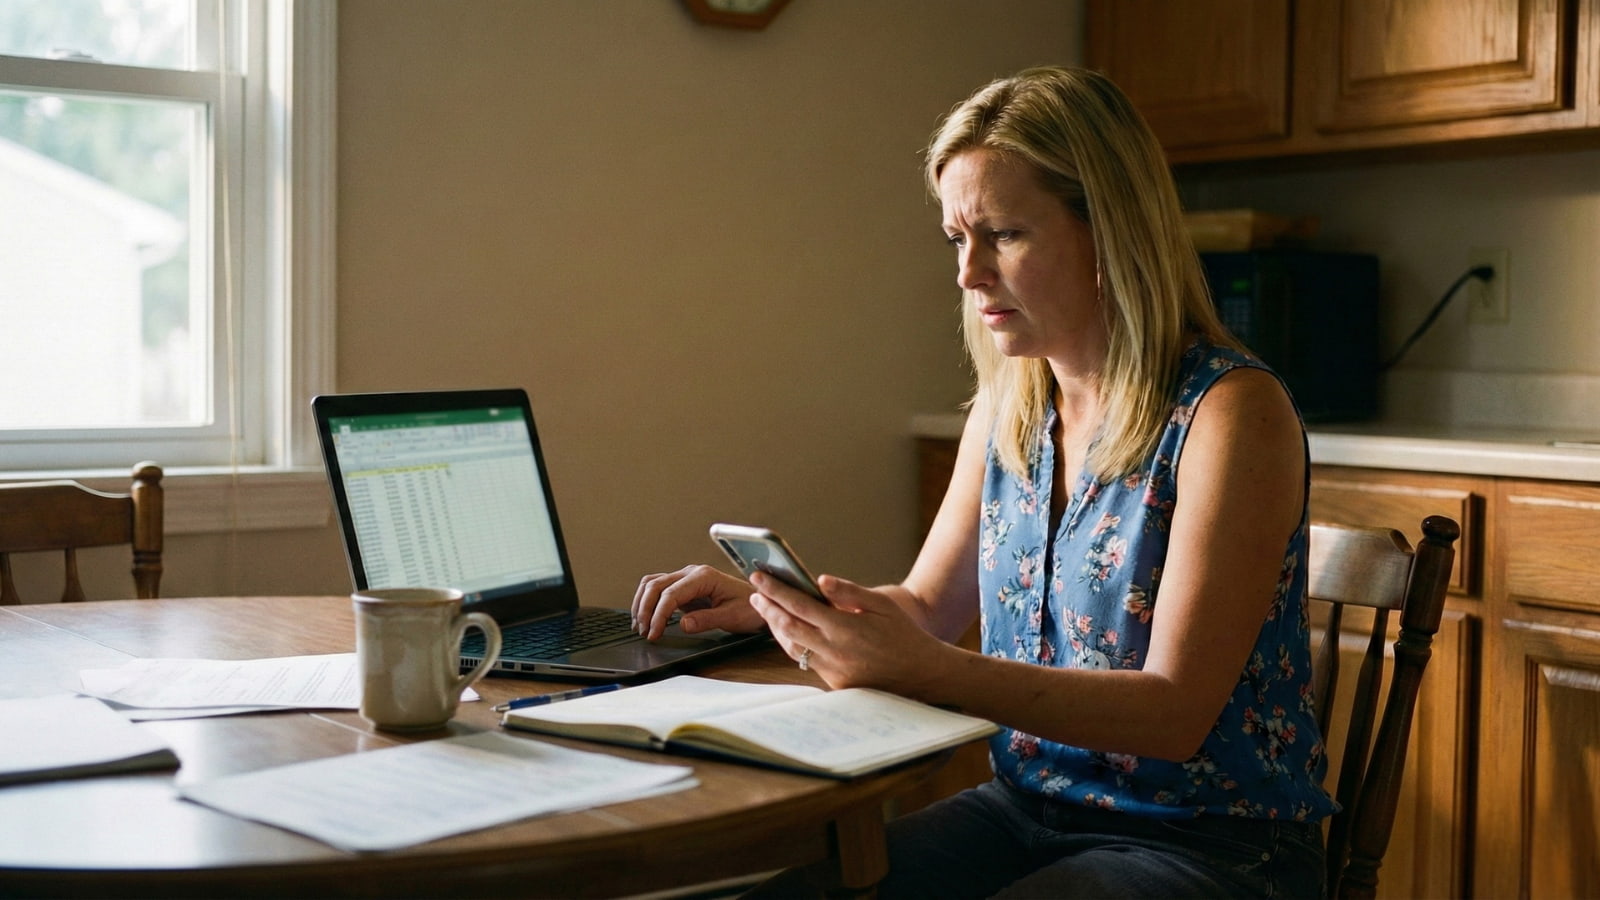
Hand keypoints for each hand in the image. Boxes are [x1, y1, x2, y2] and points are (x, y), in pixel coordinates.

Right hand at [632, 564, 765, 639]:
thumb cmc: (749, 608)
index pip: (671, 594)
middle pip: (656, 585)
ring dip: (643, 603)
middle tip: (644, 632)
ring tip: (640, 626)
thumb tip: (683, 624)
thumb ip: (707, 620)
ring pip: (653, 584)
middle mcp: (692, 573)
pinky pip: (659, 590)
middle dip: (646, 609)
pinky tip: (647, 617)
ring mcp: (686, 579)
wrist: (760, 603)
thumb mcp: (731, 617)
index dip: (659, 614)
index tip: (654, 633)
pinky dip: (648, 601)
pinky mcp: (684, 588)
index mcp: (703, 577)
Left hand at [750, 571, 953, 696]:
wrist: (922, 674)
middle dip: (767, 608)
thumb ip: (849, 592)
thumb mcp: (882, 605)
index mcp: (844, 627)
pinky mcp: (834, 684)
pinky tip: (791, 633)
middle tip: (756, 593)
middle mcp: (833, 651)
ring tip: (768, 611)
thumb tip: (819, 579)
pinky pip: (806, 662)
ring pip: (792, 648)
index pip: (799, 604)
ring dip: (776, 628)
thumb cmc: (904, 634)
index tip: (759, 577)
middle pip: (787, 627)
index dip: (775, 590)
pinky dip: (794, 645)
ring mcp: (832, 671)